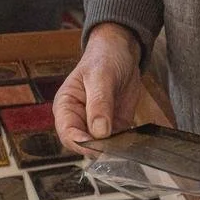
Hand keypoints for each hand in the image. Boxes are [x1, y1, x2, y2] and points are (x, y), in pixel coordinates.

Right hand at [53, 23, 144, 150]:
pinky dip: (125, 143)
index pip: (68, 134)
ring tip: (126, 143)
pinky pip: (118, 141)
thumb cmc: (103, 57)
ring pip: (102, 147)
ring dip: (114, 148)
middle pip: (84, 145)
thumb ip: (99, 103)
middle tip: (116, 146)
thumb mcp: (101, 76)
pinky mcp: (115, 126)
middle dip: (100, 149)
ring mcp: (97, 125)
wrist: (122, 50)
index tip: (98, 147)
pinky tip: (133, 140)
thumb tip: (99, 131)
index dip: (82, 144)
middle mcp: (79, 119)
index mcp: (66, 107)